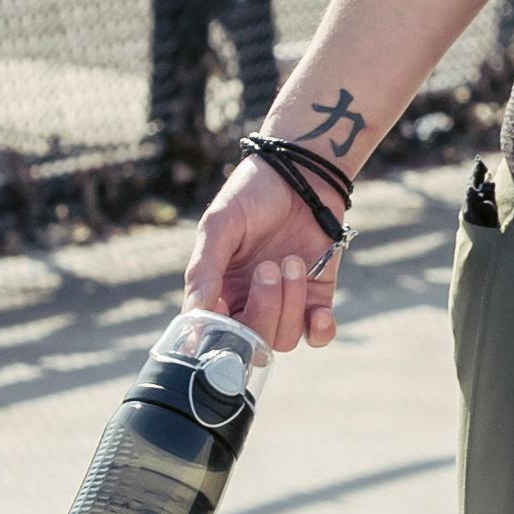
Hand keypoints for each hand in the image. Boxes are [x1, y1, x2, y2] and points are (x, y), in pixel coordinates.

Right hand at [181, 156, 344, 358]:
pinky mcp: (318, 295)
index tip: (227, 310)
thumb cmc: (252, 194)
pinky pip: (318, 334)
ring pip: (283, 338)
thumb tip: (193, 315)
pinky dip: (320, 330)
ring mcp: (285, 302)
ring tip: (293, 260)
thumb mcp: (220, 225)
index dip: (220, 335)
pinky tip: (319, 312)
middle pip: (252, 342)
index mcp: (218, 290)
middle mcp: (249, 302)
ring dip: (290, 303)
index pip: (213, 334)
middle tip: (268, 267)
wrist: (302, 171)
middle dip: (263, 309)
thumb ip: (204, 270)